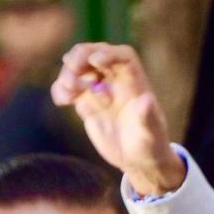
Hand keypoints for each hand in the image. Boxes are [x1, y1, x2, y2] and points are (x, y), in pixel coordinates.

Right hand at [50, 42, 184, 195]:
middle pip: (96, 54)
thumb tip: (147, 100)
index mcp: (135, 82)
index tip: (95, 61)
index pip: (122, 56)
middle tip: (71, 67)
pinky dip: (61, 90)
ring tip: (67, 93)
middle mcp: (116, 81)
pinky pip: (69, 89)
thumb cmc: (150, 145)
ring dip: (68, 74)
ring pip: (79, 69)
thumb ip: (148, 116)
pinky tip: (62, 101)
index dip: (108, 53)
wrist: (136, 160)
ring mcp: (99, 91)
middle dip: (81, 56)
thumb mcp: (152, 133)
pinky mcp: (86, 103)